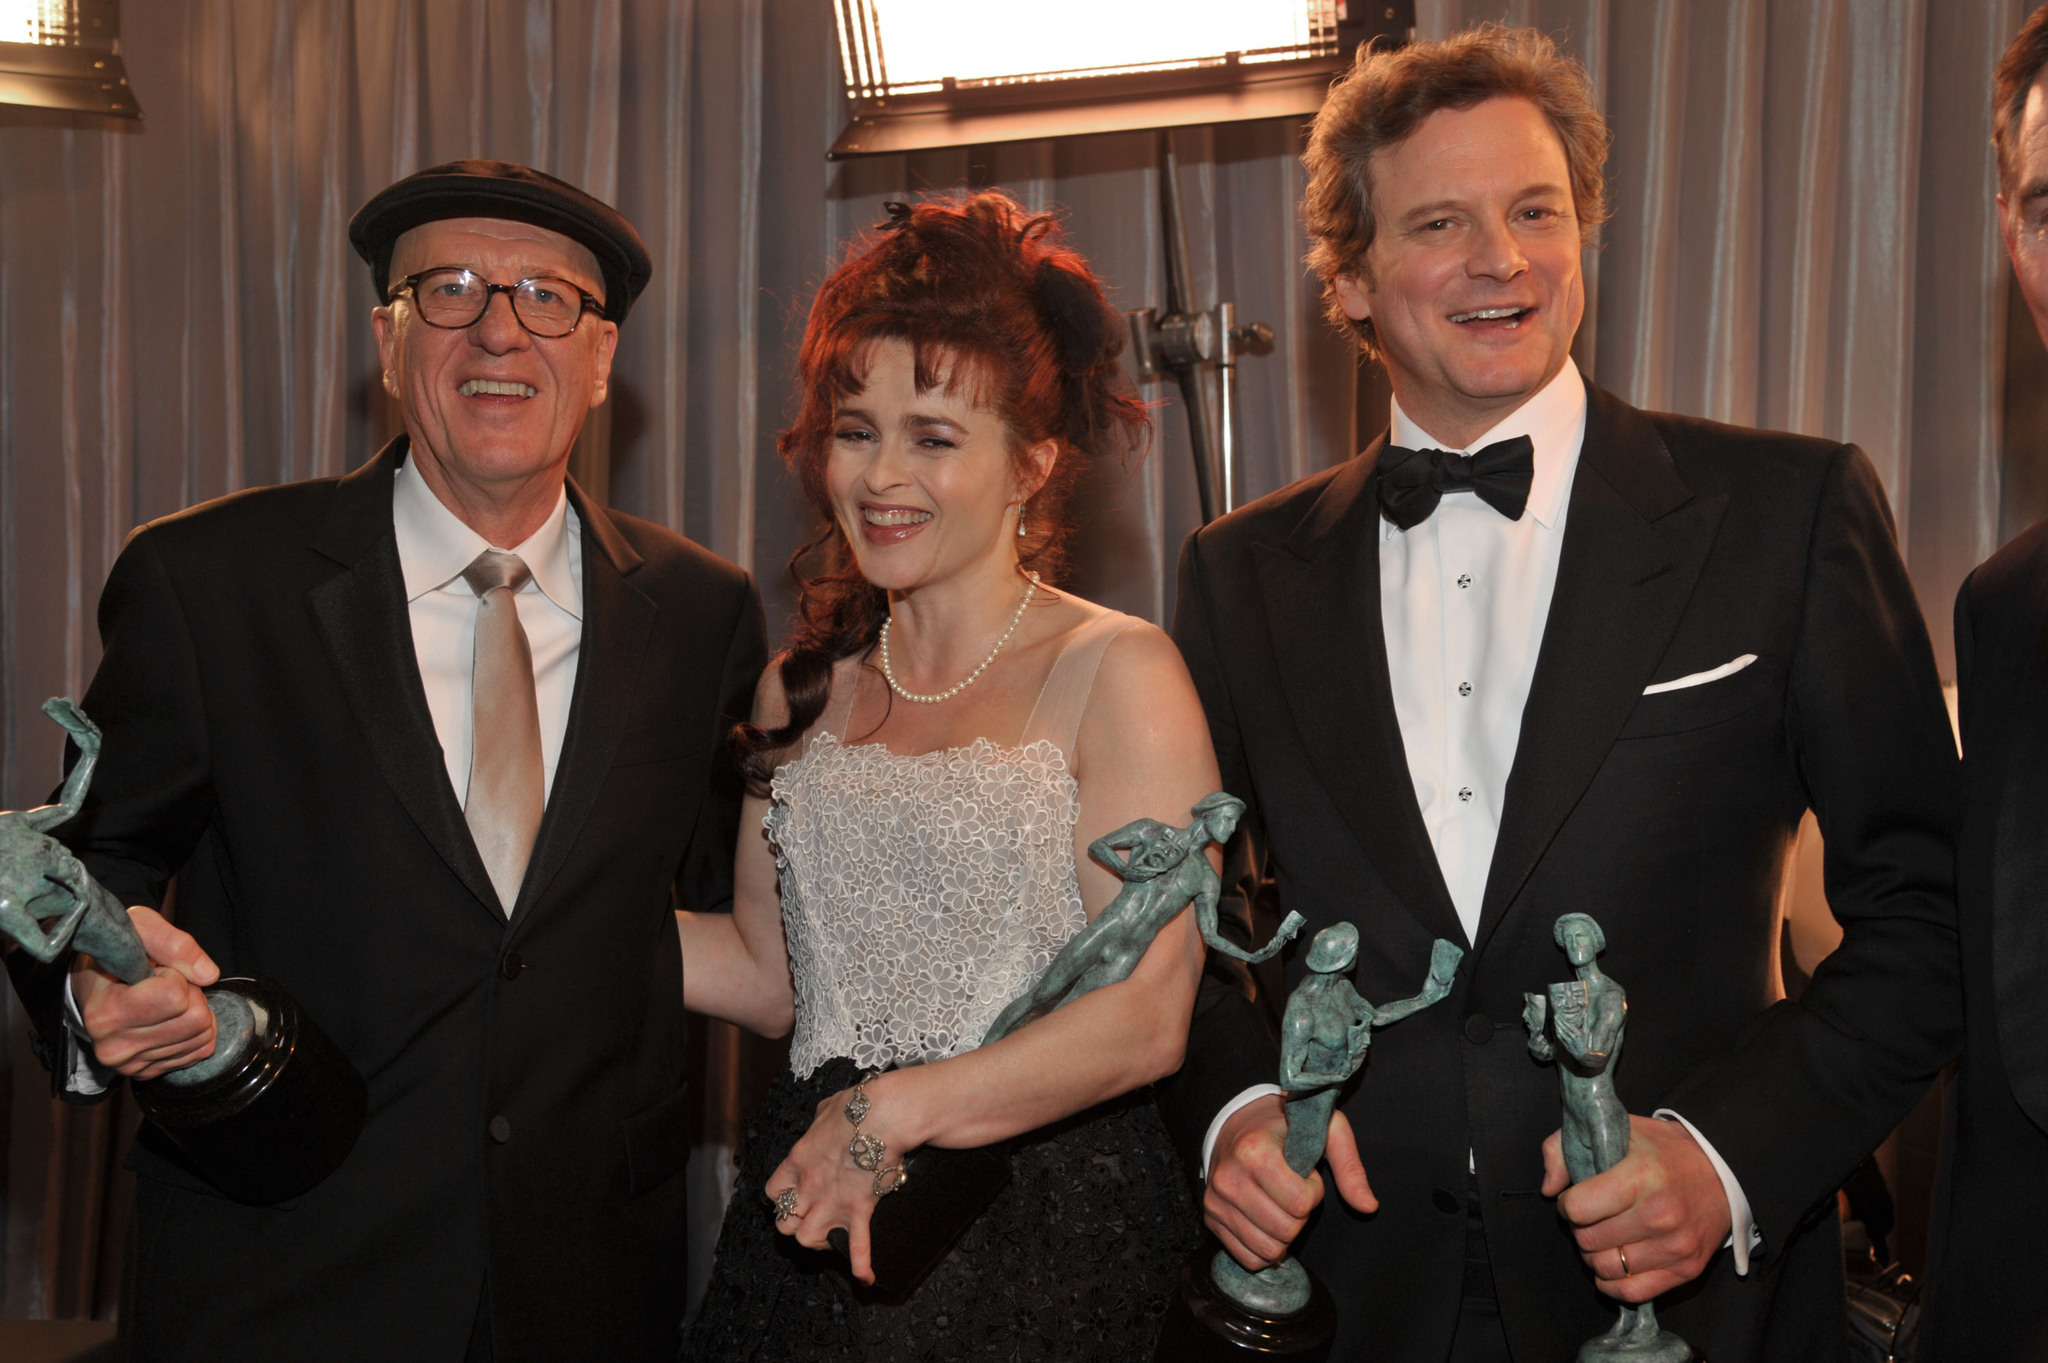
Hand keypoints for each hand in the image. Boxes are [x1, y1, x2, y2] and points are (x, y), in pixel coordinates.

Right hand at [71, 906, 219, 1079]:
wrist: (93, 985)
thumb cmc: (116, 953)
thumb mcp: (138, 928)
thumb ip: (172, 942)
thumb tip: (208, 975)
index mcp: (105, 1013)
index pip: (175, 995)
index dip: (173, 973)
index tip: (153, 970)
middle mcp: (115, 1047)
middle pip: (196, 1018)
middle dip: (190, 993)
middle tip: (164, 985)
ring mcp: (131, 1064)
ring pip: (203, 1035)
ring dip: (194, 1010)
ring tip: (164, 1000)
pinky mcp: (149, 1072)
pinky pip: (202, 1050)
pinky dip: (197, 1030)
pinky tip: (172, 1018)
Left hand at [765, 1079, 918, 1286]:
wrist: (885, 1114)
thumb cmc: (859, 1106)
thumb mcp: (829, 1107)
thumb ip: (821, 1119)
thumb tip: (824, 1118)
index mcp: (799, 1159)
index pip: (774, 1191)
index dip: (783, 1198)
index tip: (796, 1196)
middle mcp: (809, 1186)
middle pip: (785, 1222)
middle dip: (796, 1224)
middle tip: (812, 1219)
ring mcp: (832, 1201)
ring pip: (807, 1239)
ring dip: (819, 1242)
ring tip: (831, 1239)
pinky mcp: (859, 1209)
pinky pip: (857, 1245)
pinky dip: (861, 1264)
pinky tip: (865, 1278)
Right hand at [1204, 1094, 1375, 1269]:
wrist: (1235, 1119)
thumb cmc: (1285, 1125)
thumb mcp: (1326, 1128)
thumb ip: (1350, 1166)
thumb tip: (1368, 1206)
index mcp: (1254, 1152)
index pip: (1299, 1203)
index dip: (1313, 1191)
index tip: (1304, 1172)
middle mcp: (1229, 1179)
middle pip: (1285, 1230)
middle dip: (1300, 1215)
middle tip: (1292, 1189)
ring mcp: (1216, 1201)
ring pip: (1267, 1250)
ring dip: (1284, 1233)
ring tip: (1278, 1202)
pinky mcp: (1211, 1218)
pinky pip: (1248, 1258)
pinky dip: (1265, 1248)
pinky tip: (1267, 1221)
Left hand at [1542, 1115, 1731, 1301]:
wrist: (1722, 1171)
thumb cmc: (1661, 1150)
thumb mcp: (1615, 1131)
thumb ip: (1565, 1146)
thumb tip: (1548, 1188)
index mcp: (1641, 1176)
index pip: (1577, 1208)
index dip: (1567, 1204)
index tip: (1576, 1197)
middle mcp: (1660, 1215)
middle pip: (1588, 1240)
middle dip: (1579, 1229)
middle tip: (1591, 1218)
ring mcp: (1675, 1246)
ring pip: (1605, 1268)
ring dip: (1594, 1256)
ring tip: (1603, 1238)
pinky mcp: (1686, 1270)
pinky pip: (1632, 1292)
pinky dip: (1612, 1282)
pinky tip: (1614, 1262)